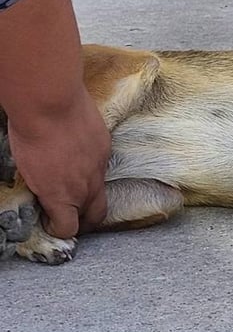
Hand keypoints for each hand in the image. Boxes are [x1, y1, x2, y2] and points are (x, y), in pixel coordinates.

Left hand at [7, 84, 109, 237]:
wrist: (51, 102)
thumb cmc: (29, 135)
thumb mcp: (27, 172)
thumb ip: (43, 189)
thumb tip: (47, 194)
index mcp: (61, 196)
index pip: (68, 229)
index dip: (59, 228)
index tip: (50, 220)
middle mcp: (85, 185)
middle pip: (96, 215)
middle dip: (85, 219)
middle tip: (71, 211)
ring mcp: (100, 165)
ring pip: (101, 189)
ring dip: (90, 191)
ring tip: (74, 178)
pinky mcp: (106, 145)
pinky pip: (102, 165)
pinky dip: (93, 166)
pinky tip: (79, 153)